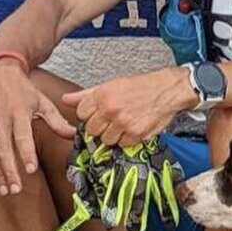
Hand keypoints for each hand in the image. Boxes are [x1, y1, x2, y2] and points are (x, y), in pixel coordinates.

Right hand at [0, 59, 74, 194]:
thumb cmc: (22, 89)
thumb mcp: (42, 101)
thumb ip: (56, 121)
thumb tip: (73, 134)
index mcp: (19, 111)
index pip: (22, 136)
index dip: (26, 154)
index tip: (31, 170)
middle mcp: (1, 119)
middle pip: (3, 150)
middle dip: (9, 172)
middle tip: (16, 189)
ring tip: (6, 190)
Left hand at [62, 68, 196, 146]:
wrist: (167, 90)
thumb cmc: (140, 86)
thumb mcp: (112, 85)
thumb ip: (86, 94)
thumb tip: (65, 99)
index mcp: (102, 94)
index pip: (81, 114)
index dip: (90, 115)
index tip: (99, 113)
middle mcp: (110, 109)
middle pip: (91, 130)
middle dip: (100, 126)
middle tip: (112, 119)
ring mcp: (123, 123)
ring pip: (105, 140)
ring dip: (113, 135)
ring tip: (123, 123)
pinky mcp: (135, 134)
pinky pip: (121, 145)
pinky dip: (126, 140)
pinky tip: (133, 127)